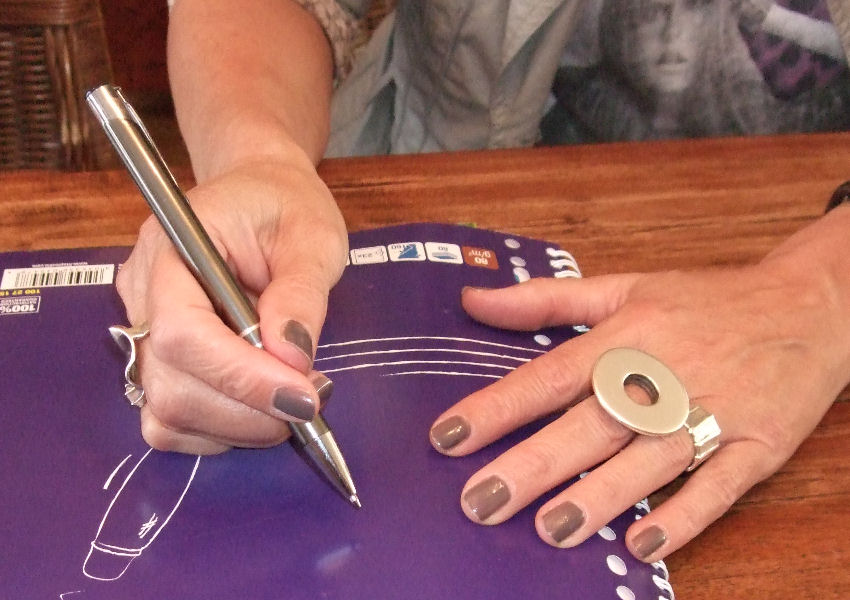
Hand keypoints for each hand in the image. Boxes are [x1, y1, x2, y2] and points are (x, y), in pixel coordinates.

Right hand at [117, 157, 347, 453]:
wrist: (261, 198)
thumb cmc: (286, 207)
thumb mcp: (312, 236)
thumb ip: (302, 293)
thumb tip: (292, 358)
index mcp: (170, 250)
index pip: (181, 333)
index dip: (240, 376)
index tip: (301, 396)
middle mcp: (142, 296)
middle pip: (170, 386)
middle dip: (248, 411)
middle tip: (311, 401)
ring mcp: (144, 333)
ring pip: (168, 414)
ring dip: (239, 426)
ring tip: (293, 399)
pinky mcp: (158, 362)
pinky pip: (173, 420)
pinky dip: (222, 429)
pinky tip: (261, 404)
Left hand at [429, 219, 849, 561]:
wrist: (810, 307)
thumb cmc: (706, 301)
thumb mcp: (625, 287)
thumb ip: (545, 299)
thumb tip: (472, 300)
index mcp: (626, 336)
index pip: (551, 375)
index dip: (498, 406)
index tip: (448, 436)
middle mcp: (663, 376)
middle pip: (591, 425)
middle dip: (533, 465)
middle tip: (480, 502)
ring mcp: (712, 412)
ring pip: (648, 461)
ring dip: (600, 497)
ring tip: (550, 530)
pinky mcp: (755, 445)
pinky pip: (717, 486)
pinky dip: (683, 516)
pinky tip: (642, 543)